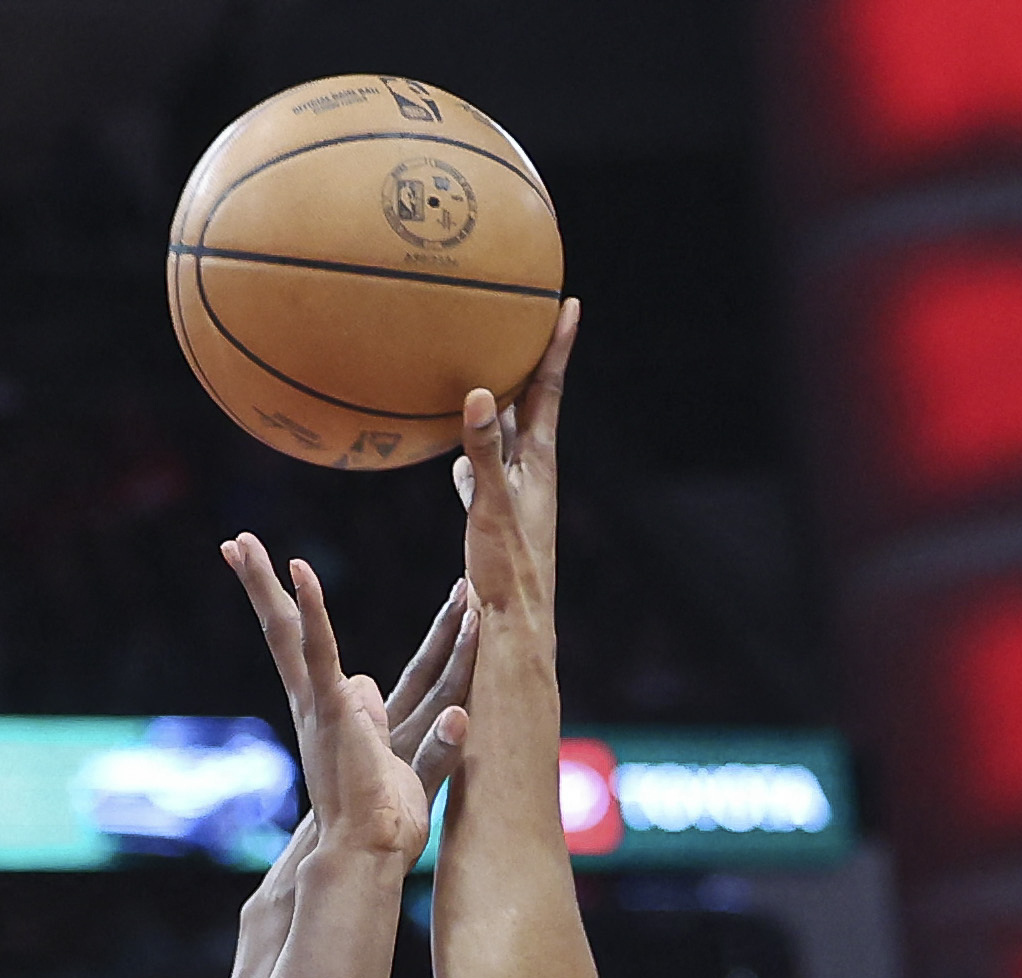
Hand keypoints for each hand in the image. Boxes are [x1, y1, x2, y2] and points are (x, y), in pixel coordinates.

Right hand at [224, 537, 460, 864]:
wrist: (369, 856)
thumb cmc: (389, 829)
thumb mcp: (417, 774)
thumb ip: (435, 740)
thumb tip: (448, 708)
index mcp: (345, 714)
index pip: (326, 651)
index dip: (317, 613)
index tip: (299, 575)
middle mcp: (326, 703)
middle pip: (294, 633)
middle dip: (267, 589)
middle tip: (236, 544)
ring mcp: (324, 705)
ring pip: (296, 634)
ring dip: (272, 586)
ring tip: (241, 542)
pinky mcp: (332, 709)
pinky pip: (320, 651)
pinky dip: (312, 612)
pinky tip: (298, 572)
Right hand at [452, 295, 578, 624]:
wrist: (514, 628)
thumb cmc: (510, 572)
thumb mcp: (492, 506)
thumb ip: (483, 453)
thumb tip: (476, 394)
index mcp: (538, 463)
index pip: (548, 391)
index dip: (557, 347)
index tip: (568, 304)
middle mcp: (530, 473)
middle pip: (527, 404)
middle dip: (523, 363)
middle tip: (519, 319)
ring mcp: (513, 496)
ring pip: (501, 437)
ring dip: (493, 406)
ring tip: (481, 372)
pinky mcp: (495, 519)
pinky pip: (479, 473)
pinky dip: (468, 454)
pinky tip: (453, 454)